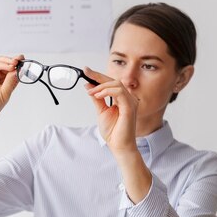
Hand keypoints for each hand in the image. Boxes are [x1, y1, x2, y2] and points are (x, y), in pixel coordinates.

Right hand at [0, 55, 22, 124]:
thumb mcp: (5, 93)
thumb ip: (11, 81)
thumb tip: (18, 70)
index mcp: (8, 83)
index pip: (15, 70)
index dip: (20, 65)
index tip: (25, 61)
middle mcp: (1, 78)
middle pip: (8, 63)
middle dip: (15, 60)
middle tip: (20, 60)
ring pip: (1, 62)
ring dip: (8, 61)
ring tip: (15, 63)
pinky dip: (3, 64)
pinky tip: (9, 67)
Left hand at [84, 67, 151, 202]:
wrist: (118, 146)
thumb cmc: (113, 132)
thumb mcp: (101, 111)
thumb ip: (97, 98)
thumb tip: (89, 86)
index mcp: (122, 99)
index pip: (110, 84)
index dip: (98, 76)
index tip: (86, 71)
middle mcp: (128, 98)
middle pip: (114, 81)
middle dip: (98, 76)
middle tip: (85, 73)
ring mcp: (131, 102)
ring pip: (117, 84)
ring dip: (101, 86)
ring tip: (91, 92)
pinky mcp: (130, 107)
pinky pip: (119, 93)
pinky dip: (107, 91)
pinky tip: (98, 95)